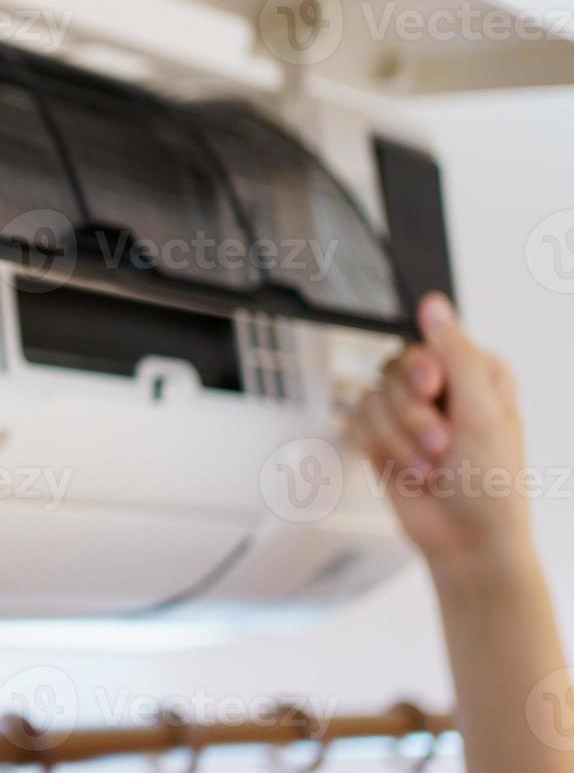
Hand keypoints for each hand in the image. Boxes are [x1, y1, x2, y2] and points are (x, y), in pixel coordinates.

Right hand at [346, 293, 530, 574]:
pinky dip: (380, 450)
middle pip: (393, 369)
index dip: (422, 368)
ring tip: (428, 466)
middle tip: (440, 444)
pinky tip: (406, 470)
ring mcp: (408, 412)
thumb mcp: (482, 415)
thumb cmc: (491, 485)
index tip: (432, 389)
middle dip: (412, 415)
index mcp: (474, 372)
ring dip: (398, 440)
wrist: (465, 542)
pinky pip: (357, 422)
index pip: (428, 342)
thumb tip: (433, 305)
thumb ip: (456, 356)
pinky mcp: (381, 436)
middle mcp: (440, 387)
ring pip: (372, 398)